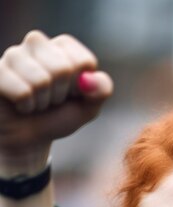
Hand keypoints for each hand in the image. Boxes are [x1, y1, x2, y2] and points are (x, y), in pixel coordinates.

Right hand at [0, 30, 112, 174]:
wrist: (28, 139)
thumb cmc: (57, 117)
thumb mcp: (87, 108)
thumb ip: (101, 92)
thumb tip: (93, 80)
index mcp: (63, 47)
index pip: (84, 62)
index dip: (80, 88)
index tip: (71, 95)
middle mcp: (38, 43)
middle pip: (62, 69)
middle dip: (60, 96)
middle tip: (50, 101)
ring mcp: (14, 54)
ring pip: (41, 81)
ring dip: (41, 103)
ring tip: (35, 103)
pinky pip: (22, 91)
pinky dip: (25, 106)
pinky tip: (20, 104)